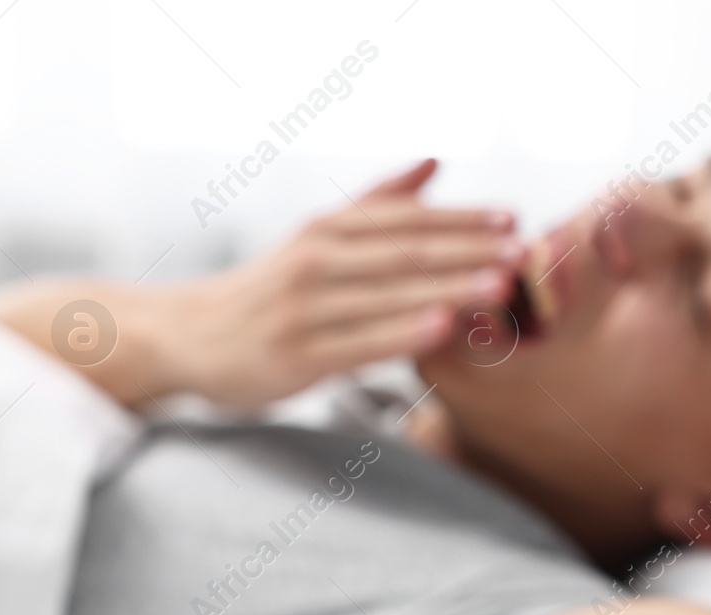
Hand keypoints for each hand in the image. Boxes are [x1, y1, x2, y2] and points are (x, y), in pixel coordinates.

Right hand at [151, 160, 521, 407]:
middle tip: (520, 253)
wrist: (190, 337)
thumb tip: (435, 163)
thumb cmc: (272, 289)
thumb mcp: (318, 236)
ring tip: (498, 288)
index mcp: (327, 229)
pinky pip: (358, 343)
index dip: (461, 217)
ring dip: (446, 289)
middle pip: (403, 252)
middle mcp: (314, 261)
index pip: (404, 218)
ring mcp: (304, 308)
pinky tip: (442, 328)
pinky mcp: (296, 354)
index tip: (512, 219)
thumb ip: (378, 202)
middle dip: (466, 252)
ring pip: (386, 295)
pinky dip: (401, 333)